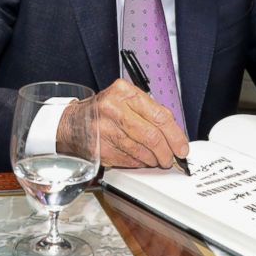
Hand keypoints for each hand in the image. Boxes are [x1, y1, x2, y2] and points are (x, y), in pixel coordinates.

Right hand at [58, 79, 188, 167]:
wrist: (73, 123)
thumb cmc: (104, 111)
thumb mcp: (126, 100)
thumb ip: (150, 112)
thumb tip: (174, 134)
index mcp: (124, 92)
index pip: (159, 116)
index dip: (175, 135)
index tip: (182, 147)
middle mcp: (113, 108)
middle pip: (151, 136)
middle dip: (166, 152)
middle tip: (171, 158)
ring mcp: (105, 129)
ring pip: (141, 151)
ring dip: (153, 160)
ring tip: (156, 159)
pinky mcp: (100, 148)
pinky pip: (129, 160)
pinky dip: (139, 163)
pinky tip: (140, 159)